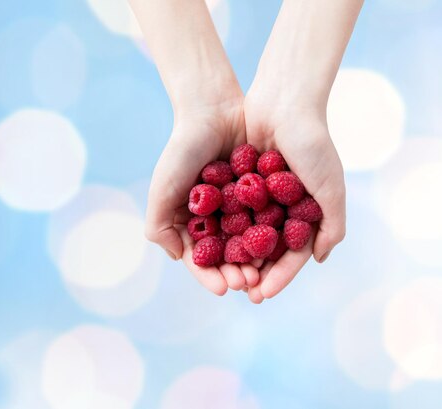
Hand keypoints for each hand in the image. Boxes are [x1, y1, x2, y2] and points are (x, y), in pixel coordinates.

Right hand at [145, 97, 259, 295]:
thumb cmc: (183, 149)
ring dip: (257, 261)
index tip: (224, 289)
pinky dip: (274, 235)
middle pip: (228, 255)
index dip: (211, 276)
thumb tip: (178, 258)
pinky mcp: (262, 192)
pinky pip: (269, 219)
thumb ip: (160, 226)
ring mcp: (240, 206)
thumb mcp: (163, 189)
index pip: (201, 258)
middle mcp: (217, 218)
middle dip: (237, 273)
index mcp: (192, 221)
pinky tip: (281, 248)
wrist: (213, 110)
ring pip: (250, 242)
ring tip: (265, 272)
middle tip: (249, 283)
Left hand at [242, 94, 345, 302]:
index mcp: (306, 211)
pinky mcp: (241, 180)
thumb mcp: (331, 188)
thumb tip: (317, 259)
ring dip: (236, 256)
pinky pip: (230, 210)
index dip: (279, 276)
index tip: (263, 294)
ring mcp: (261, 194)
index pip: (292, 253)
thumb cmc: (313, 144)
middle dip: (254, 271)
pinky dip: (222, 228)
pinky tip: (209, 245)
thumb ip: (331, 225)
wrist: (285, 101)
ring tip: (223, 274)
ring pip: (246, 233)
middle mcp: (283, 206)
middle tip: (239, 291)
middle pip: (266, 249)